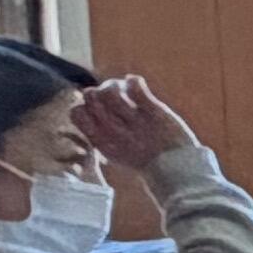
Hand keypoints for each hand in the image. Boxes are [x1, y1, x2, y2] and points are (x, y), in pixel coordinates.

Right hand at [69, 77, 197, 175]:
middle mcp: (114, 130)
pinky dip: (134, 81)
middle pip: (91, 96)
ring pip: (110, 91)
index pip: (76, 112)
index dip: (84, 104)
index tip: (97, 107)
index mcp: (101, 140)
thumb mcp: (115, 150)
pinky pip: (137, 89)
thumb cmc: (145, 159)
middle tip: (114, 95)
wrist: (176, 171)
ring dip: (116, 84)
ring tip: (124, 88)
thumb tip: (90, 105)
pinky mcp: (155, 113)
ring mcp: (134, 121)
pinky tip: (136, 82)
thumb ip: (101, 131)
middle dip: (100, 90)